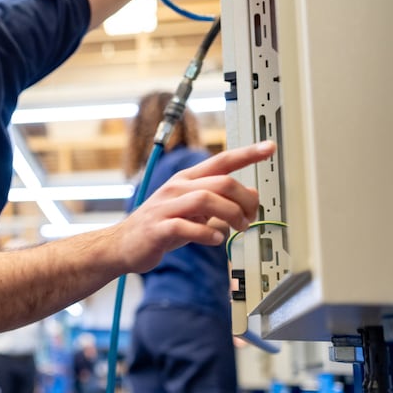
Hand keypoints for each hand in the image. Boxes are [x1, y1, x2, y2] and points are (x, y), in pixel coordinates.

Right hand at [116, 140, 275, 272]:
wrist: (123, 244)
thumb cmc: (160, 226)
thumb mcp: (193, 210)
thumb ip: (220, 202)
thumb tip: (250, 196)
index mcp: (186, 180)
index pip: (221, 160)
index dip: (247, 153)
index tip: (269, 147)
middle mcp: (176, 188)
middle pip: (221, 182)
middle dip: (244, 200)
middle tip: (250, 218)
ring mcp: (166, 207)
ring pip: (205, 199)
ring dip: (231, 215)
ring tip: (237, 229)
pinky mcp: (158, 228)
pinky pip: (186, 226)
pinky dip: (207, 234)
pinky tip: (215, 240)